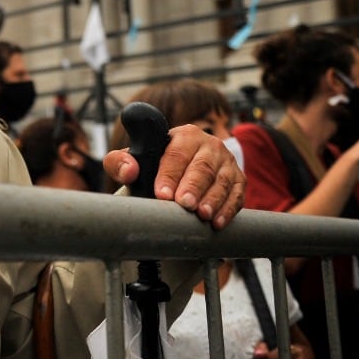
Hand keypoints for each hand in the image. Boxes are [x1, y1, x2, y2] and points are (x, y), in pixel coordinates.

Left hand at [104, 124, 244, 228]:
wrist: (180, 175)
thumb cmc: (155, 167)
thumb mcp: (136, 161)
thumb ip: (120, 162)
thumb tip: (129, 170)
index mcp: (184, 135)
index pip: (176, 153)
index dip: (169, 173)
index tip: (161, 193)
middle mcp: (209, 145)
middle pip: (202, 166)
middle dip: (193, 186)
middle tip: (184, 204)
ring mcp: (227, 162)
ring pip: (222, 181)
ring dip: (213, 199)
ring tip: (202, 215)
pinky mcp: (238, 180)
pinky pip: (237, 194)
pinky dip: (228, 209)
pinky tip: (217, 223)